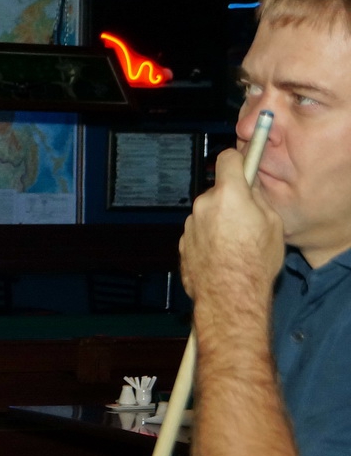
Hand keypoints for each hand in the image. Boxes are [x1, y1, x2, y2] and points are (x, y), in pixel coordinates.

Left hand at [180, 147, 283, 303]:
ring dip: (218, 221)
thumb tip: (250, 189)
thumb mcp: (273, 224)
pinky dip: (208, 238)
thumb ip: (258, 200)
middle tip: (246, 218)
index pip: (227, 159)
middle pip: (218, 191)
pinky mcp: (182, 243)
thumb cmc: (254, 263)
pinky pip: (198, 232)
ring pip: (207, 213)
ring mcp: (190, 225)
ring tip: (235, 243)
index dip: (237, 160)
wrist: (229, 296)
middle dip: (230, 199)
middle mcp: (203, 206)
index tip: (242, 164)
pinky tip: (222, 255)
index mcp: (228, 195)